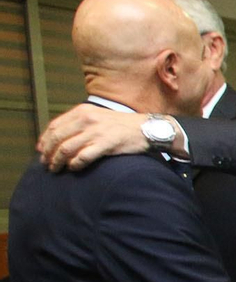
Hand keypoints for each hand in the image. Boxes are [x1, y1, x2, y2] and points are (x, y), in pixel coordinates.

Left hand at [38, 105, 163, 171]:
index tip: (41, 151)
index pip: (55, 126)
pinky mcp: (106, 144)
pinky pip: (82, 157)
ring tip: (56, 169)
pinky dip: (74, 164)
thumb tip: (61, 138)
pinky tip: (73, 168)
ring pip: (66, 149)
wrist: (148, 129)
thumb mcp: (99, 116)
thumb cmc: (123, 126)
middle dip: (48, 153)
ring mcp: (96, 132)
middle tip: (46, 163)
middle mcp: (87, 119)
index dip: (44, 140)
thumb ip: (81, 123)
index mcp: (83, 111)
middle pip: (57, 138)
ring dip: (58, 161)